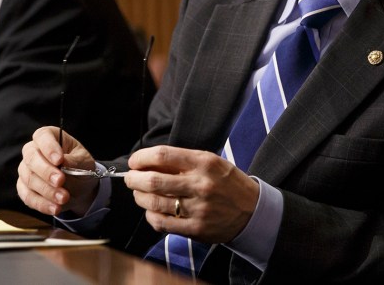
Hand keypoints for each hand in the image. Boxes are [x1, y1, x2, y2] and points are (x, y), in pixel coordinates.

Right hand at [16, 126, 98, 216]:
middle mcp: (33, 151)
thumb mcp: (84, 161)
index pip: (42, 136)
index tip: (59, 160)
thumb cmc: (81, 167)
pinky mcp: (24, 188)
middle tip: (61, 181)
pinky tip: (55, 208)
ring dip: (47, 190)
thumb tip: (63, 163)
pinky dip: (42, 204)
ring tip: (64, 198)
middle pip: (31, 158)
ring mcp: (26, 170)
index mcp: (49, 137)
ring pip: (29, 179)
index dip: (49, 147)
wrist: (80, 187)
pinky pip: (28, 196)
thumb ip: (73, 161)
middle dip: (46, 171)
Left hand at [125, 146, 258, 243]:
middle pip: (153, 180)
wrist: (252, 210)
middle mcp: (201, 184)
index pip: (163, 155)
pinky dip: (150, 215)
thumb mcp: (211, 162)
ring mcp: (198, 208)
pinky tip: (151, 210)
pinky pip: (162, 223)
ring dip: (139, 197)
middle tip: (130, 178)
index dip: (142, 158)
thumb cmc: (228, 182)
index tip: (135, 161)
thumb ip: (183, 161)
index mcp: (204, 162)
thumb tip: (149, 162)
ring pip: (154, 202)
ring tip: (139, 193)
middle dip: (134, 179)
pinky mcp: (196, 228)